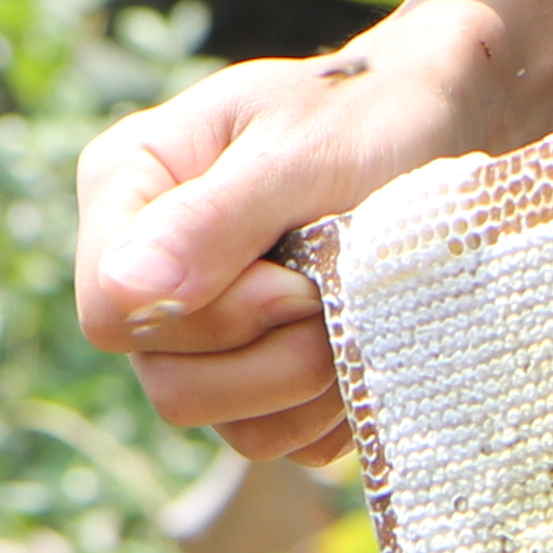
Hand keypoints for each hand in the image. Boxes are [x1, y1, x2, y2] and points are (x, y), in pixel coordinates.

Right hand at [72, 20, 506, 462]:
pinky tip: (362, 345)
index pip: (111, 314)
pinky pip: (280, 439)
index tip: (295, 279)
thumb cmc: (368, 114)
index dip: (210, 319)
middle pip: (169, 386)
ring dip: (309, 387)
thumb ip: (213, 219)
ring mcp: (200, 331)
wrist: (440, 125)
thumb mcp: (299, 150)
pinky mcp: (257, 376)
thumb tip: (124, 291)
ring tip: (354, 316)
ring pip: (226, 427)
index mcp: (128, 188)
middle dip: (270, 359)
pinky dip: (332, 409)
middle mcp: (149, 269)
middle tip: (332, 298)